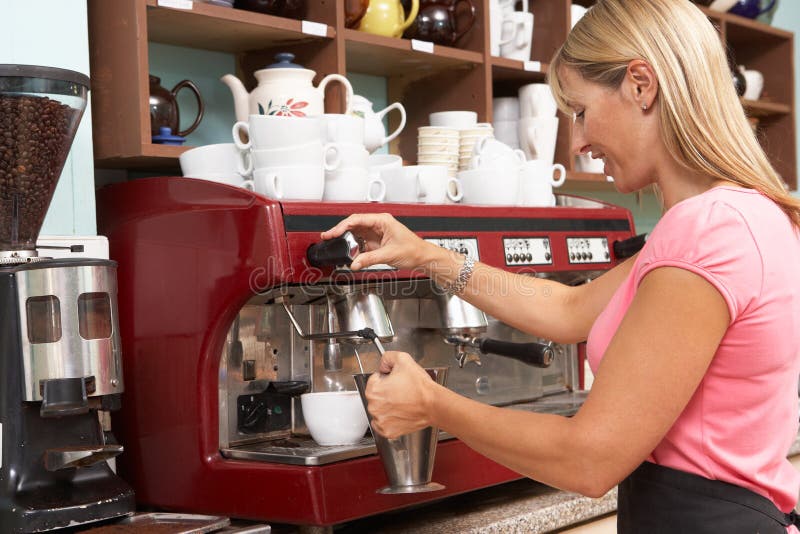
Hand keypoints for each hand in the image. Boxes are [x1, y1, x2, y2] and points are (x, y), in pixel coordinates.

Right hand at [320, 213, 437, 270]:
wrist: (423, 257)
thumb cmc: (413, 250)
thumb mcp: (389, 255)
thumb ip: (369, 259)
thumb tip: (354, 263)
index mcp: (382, 220)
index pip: (356, 219)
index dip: (342, 226)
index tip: (332, 233)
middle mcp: (378, 224)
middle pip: (353, 224)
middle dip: (340, 231)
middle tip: (327, 237)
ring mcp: (377, 232)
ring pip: (356, 233)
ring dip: (346, 239)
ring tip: (335, 245)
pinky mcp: (376, 241)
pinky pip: (361, 242)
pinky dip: (353, 247)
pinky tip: (348, 252)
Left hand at [365, 351, 437, 438]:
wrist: (433, 404)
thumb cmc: (420, 387)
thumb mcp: (403, 359)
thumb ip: (387, 357)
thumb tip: (383, 364)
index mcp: (373, 390)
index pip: (375, 380)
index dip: (387, 378)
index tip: (396, 381)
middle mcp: (374, 407)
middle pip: (376, 395)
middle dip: (386, 392)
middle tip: (401, 391)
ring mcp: (380, 420)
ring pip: (379, 409)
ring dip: (387, 406)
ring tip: (403, 401)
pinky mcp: (388, 431)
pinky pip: (383, 424)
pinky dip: (390, 419)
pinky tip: (400, 412)